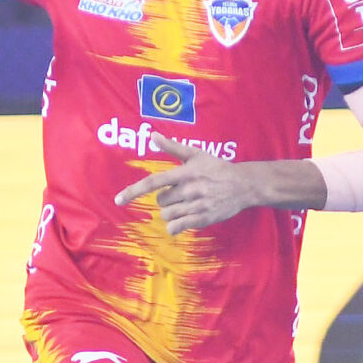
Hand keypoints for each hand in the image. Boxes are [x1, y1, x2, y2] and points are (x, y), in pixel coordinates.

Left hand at [113, 134, 266, 234]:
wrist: (244, 185)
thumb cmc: (217, 168)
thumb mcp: (196, 154)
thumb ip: (172, 147)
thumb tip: (151, 135)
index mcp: (186, 172)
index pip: (154, 182)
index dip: (134, 191)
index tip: (118, 200)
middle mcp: (190, 189)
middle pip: (161, 201)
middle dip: (166, 199)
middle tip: (181, 193)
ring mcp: (197, 206)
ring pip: (167, 215)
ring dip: (171, 212)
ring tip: (185, 204)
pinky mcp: (203, 219)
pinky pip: (177, 228)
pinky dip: (175, 226)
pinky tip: (183, 219)